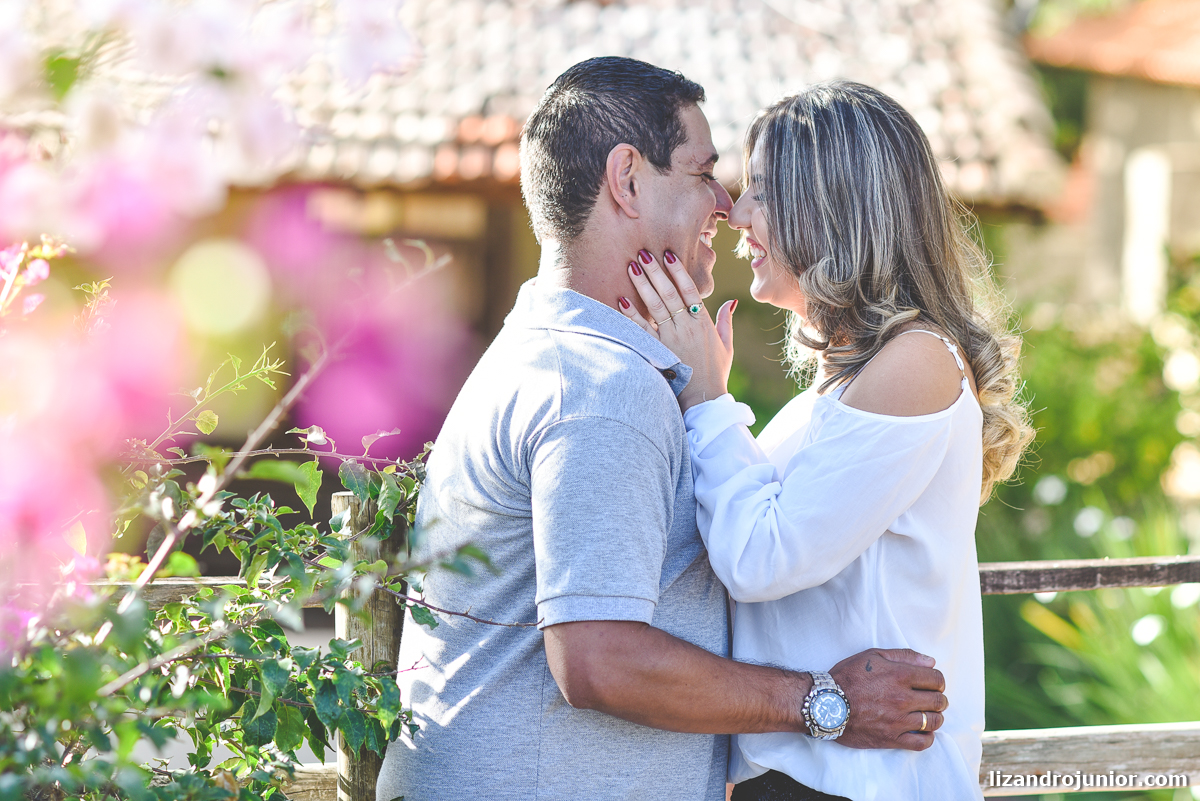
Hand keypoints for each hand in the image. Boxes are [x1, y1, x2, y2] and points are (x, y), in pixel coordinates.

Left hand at [617, 249, 735, 410]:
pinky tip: (621, 300)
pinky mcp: (659, 351)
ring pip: (656, 306)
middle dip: (656, 271)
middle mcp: (687, 327)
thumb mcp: (727, 346)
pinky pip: (642, 329)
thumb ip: (727, 321)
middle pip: (669, 293)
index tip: (668, 255)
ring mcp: (672, 338)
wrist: (704, 399)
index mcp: (704, 323)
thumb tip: (731, 302)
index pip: (690, 290)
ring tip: (632, 267)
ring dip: (643, 285)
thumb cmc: (715, 373)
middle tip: (643, 253)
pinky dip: (631, 314)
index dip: (679, 272)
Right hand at [829, 648, 946, 750]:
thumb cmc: (846, 677)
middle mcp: (903, 698)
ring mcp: (898, 720)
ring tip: (928, 714)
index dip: (937, 681)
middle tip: (932, 699)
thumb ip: (903, 656)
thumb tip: (930, 661)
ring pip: (934, 721)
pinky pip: (922, 743)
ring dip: (935, 717)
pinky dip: (928, 738)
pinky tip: (923, 731)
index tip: (932, 684)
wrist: (825, 704)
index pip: (936, 679)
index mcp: (900, 675)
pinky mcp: (892, 739)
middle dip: (939, 699)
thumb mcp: (872, 656)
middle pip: (938, 701)